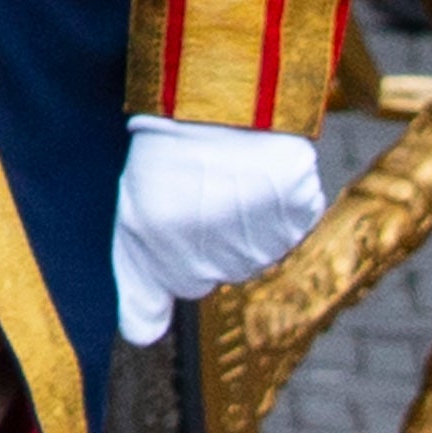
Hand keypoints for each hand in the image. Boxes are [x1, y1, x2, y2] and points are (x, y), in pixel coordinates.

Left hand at [112, 118, 322, 344]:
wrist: (216, 92)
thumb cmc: (168, 150)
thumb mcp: (134, 209)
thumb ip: (138, 286)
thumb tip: (140, 339)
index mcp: (160, 243)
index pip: (181, 284)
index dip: (176, 245)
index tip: (174, 208)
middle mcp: (212, 250)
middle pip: (221, 271)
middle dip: (210, 238)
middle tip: (201, 185)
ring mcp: (259, 233)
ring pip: (256, 253)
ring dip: (245, 223)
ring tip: (229, 174)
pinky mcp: (298, 211)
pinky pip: (291, 226)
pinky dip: (279, 205)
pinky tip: (259, 172)